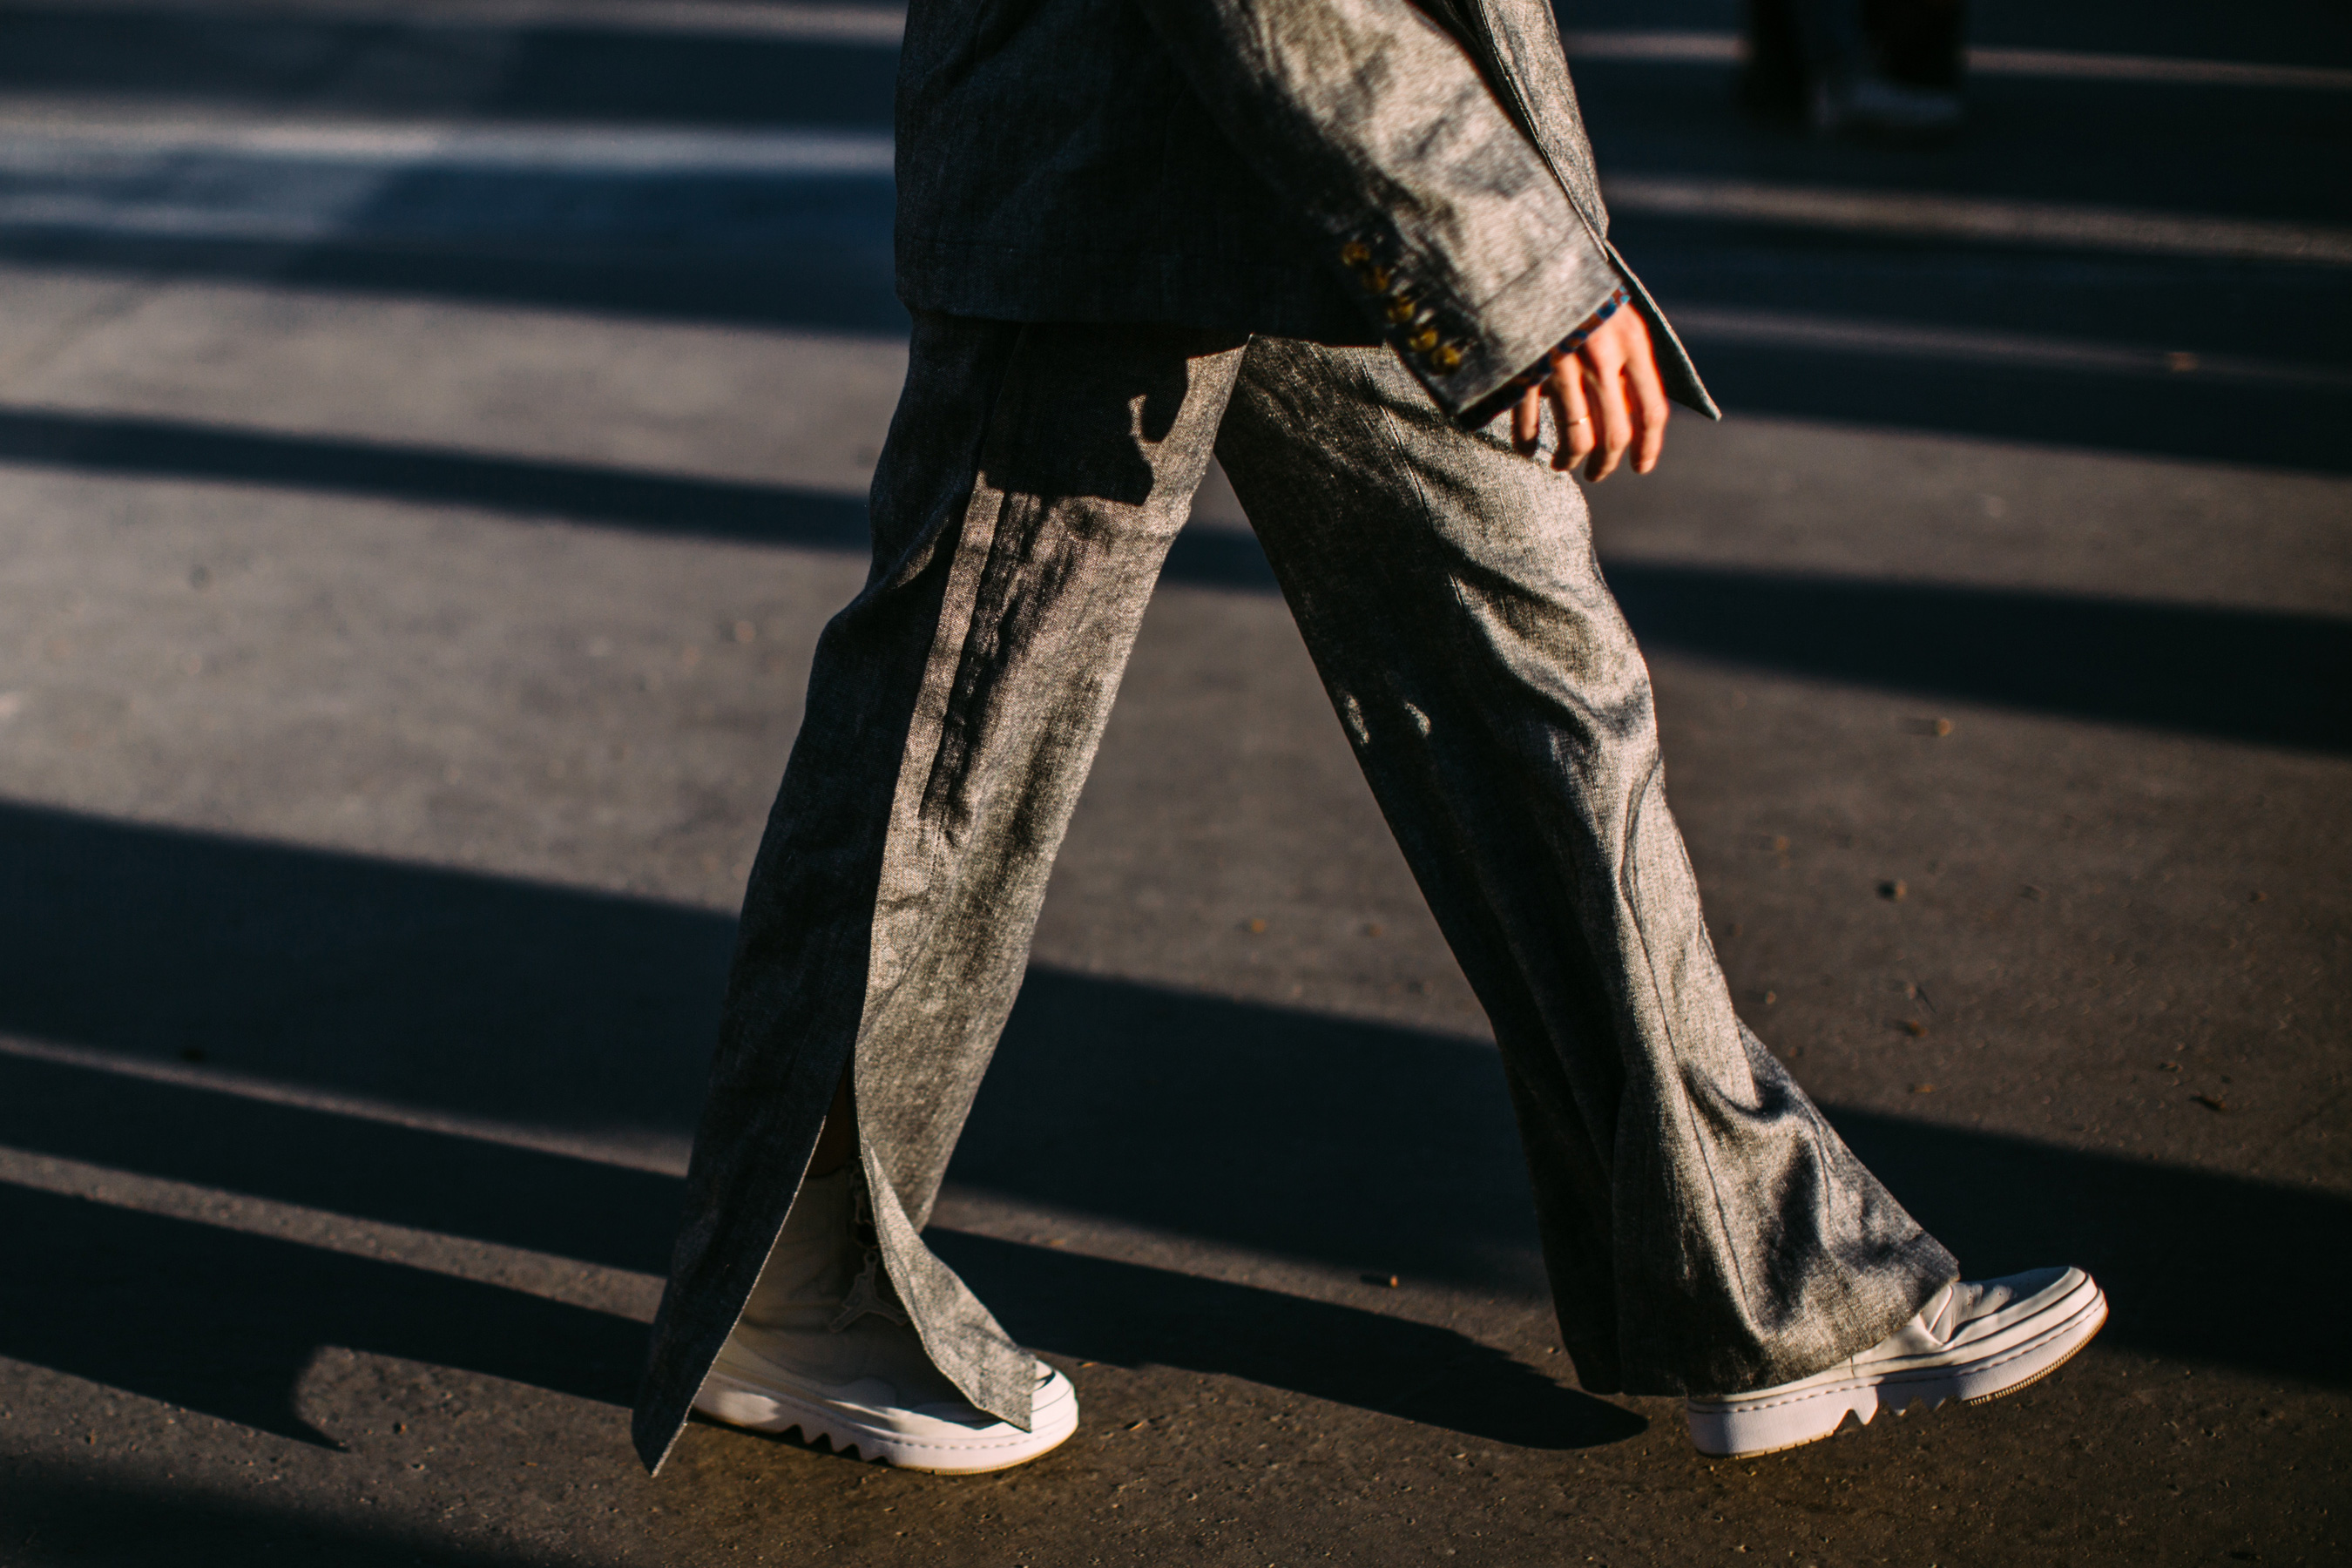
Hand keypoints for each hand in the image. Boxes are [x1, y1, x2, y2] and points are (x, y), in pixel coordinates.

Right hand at [1511, 304, 1668, 479]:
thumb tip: (1639, 413)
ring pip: (1575, 437)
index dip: (1649, 447)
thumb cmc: (1580, 289)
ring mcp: (1561, 365)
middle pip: (1614, 433)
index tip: (1640, 467)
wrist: (1530, 255)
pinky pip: (1529, 422)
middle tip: (1597, 472)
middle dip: (1606, 463)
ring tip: (1563, 465)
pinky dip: (1527, 442)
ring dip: (1570, 460)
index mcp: (1631, 342)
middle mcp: (1601, 358)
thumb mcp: (1617, 314)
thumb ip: (1631, 358)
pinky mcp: (1525, 368)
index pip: (1652, 410)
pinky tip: (1527, 449)